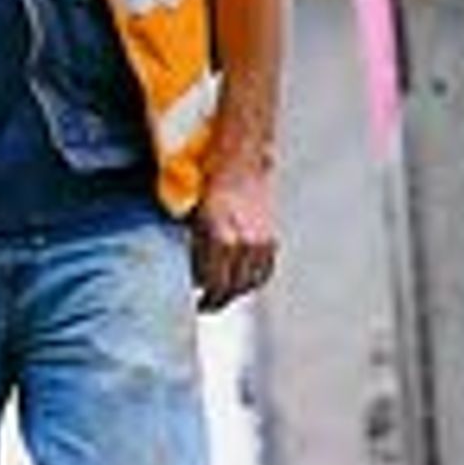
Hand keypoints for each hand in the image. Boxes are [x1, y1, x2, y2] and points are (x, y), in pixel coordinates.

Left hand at [192, 153, 279, 312]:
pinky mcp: (270, 235)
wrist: (240, 158)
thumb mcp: (194, 215)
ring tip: (223, 297)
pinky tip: (243, 283)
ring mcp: (259, 240)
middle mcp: (243, 241)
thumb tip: (194, 274)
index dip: (205, 297)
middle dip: (218, 300)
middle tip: (206, 306)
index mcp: (220, 237)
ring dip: (236, 293)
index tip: (196, 303)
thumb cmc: (210, 183)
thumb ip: (195, 247)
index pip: (214, 283)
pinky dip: (254, 280)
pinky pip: (265, 269)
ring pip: (250, 281)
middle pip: (232, 287)